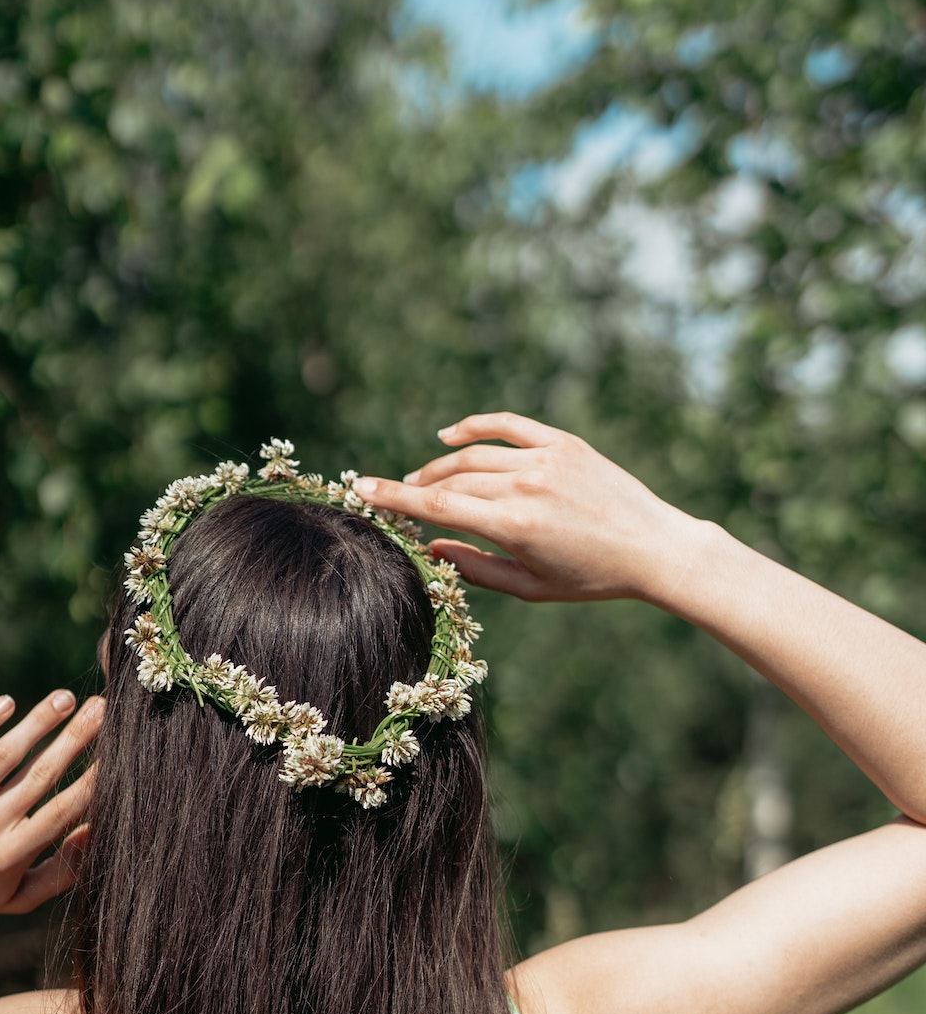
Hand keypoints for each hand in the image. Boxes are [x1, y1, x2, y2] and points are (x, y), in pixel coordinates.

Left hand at [0, 689, 103, 922]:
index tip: (118, 751)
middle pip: (40, 775)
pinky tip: (8, 702)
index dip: (94, 779)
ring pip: (4, 755)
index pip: (63, 810)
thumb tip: (98, 830)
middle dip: (75, 738)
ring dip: (38, 722)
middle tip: (102, 708)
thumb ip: (62, 872)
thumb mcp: (18, 898)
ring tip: (65, 698)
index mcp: (11, 856)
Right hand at [356, 412, 698, 604]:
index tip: (360, 489)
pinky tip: (449, 436)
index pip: (438, 505)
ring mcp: (546, 459)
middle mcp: (526, 485)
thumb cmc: (591, 578)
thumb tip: (431, 548)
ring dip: (440, 464)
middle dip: (414, 487)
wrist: (653, 548)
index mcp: (514, 525)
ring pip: (473, 454)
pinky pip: (508, 425)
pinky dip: (474, 427)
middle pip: (451, 480)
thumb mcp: (530, 588)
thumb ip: (475, 569)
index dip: (394, 498)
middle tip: (395, 499)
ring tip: (422, 480)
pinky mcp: (564, 443)